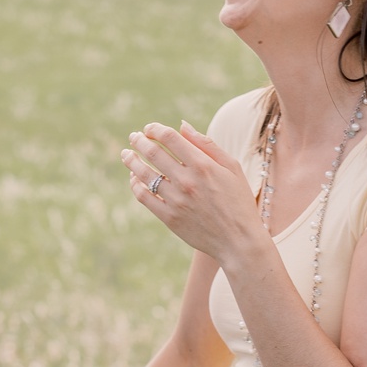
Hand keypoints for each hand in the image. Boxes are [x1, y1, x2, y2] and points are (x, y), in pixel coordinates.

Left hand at [121, 122, 261, 264]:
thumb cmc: (238, 201)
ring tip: (126, 154)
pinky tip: (134, 178)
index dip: (155, 129)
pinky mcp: (169, 218)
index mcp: (203, 165)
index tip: (149, 129)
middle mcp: (187, 180)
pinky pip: (144, 197)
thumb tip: (182, 125)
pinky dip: (135, 185)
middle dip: (139, 141)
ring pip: (144, 174)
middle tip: (133, 137)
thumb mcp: (232, 167)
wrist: (239, 241)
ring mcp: (176, 200)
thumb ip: (207, 145)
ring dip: (132, 160)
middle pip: (154, 153)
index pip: (170, 138)